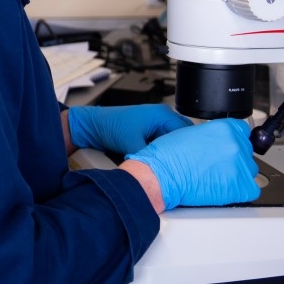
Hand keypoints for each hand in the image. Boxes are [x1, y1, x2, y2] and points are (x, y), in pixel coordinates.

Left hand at [67, 103, 190, 154]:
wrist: (93, 125)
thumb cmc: (110, 126)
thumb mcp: (133, 145)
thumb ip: (151, 156)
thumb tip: (162, 169)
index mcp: (162, 115)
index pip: (185, 133)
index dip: (188, 149)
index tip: (190, 163)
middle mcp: (162, 115)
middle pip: (182, 135)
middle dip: (182, 149)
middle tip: (184, 165)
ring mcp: (156, 121)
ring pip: (173, 138)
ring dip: (173, 149)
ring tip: (173, 163)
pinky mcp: (150, 128)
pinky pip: (164, 139)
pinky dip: (165, 148)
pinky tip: (162, 158)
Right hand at [123, 117, 260, 210]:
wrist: (162, 176)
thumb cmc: (168, 156)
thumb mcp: (191, 132)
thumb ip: (212, 134)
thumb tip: (219, 142)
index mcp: (225, 128)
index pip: (242, 131)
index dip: (232, 141)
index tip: (225, 148)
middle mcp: (235, 144)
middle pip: (245, 151)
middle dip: (232, 158)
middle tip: (214, 165)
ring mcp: (240, 166)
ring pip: (248, 170)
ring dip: (236, 174)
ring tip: (214, 177)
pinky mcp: (241, 186)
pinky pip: (250, 189)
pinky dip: (238, 191)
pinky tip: (221, 188)